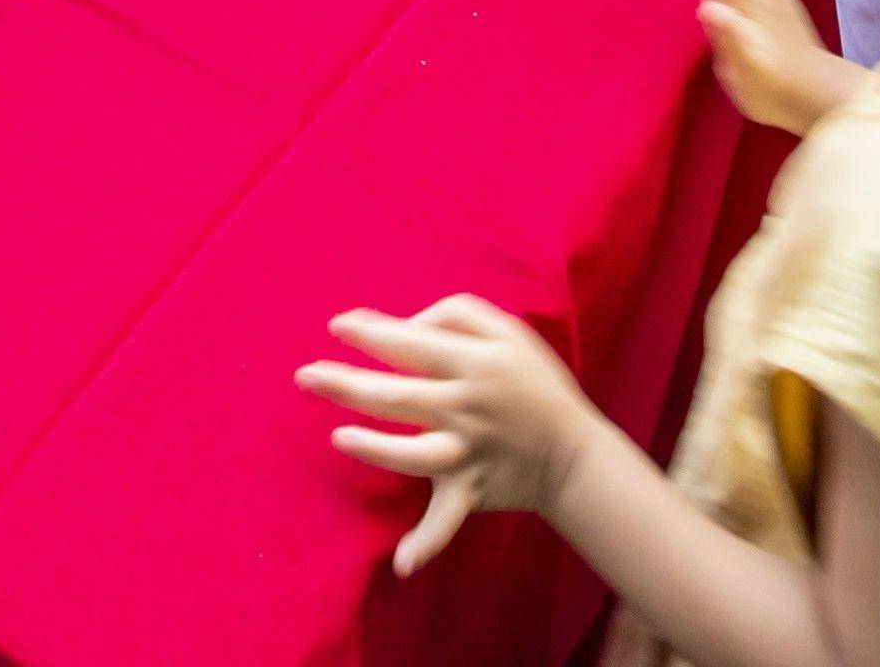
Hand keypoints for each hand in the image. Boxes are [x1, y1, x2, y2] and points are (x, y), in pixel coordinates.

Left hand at [294, 298, 610, 575]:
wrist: (575, 454)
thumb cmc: (535, 384)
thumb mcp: (508, 333)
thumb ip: (458, 315)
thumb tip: (409, 324)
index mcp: (475, 365)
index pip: (411, 344)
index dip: (371, 333)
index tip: (336, 325)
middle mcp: (467, 409)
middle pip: (399, 396)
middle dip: (347, 384)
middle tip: (305, 376)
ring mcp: (468, 453)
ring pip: (414, 454)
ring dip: (376, 449)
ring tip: (339, 438)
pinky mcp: (471, 490)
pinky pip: (447, 520)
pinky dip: (428, 542)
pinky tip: (403, 563)